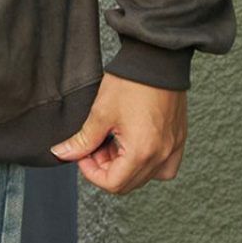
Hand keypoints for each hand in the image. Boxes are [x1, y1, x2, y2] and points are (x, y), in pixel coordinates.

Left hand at [50, 73, 185, 192]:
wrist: (157, 59)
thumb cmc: (131, 82)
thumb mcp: (100, 114)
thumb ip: (82, 141)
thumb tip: (62, 154)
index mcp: (142, 151)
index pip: (113, 183)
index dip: (91, 173)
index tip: (83, 154)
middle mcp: (162, 154)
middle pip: (129, 183)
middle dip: (106, 169)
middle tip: (95, 147)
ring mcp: (173, 147)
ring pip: (146, 176)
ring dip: (125, 167)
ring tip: (114, 144)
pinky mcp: (179, 138)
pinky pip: (165, 166)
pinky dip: (148, 163)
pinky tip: (135, 146)